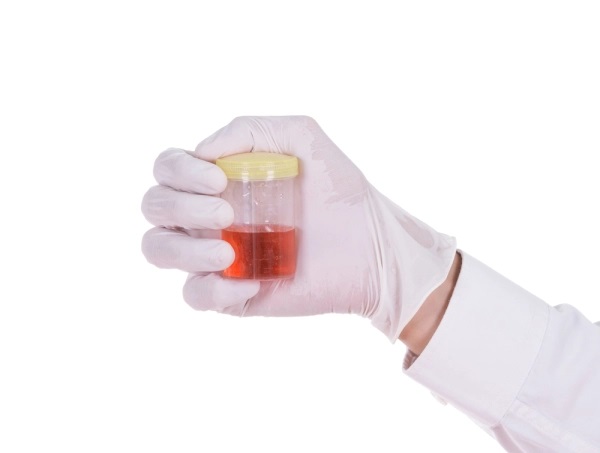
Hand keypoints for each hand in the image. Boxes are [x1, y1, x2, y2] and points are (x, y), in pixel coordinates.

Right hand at [141, 116, 455, 340]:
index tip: (220, 180)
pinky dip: (214, 290)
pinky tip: (254, 281)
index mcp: (217, 178)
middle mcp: (208, 214)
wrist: (371, 245)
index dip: (179, 172)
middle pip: (154, 206)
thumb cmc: (339, 189)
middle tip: (227, 212)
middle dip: (180, 206)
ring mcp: (216, 255)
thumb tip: (203, 151)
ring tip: (229, 252)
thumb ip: (252, 128)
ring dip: (185, 248)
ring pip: (158, 249)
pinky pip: (195, 296)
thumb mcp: (302, 138)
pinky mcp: (231, 294)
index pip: (167, 168)